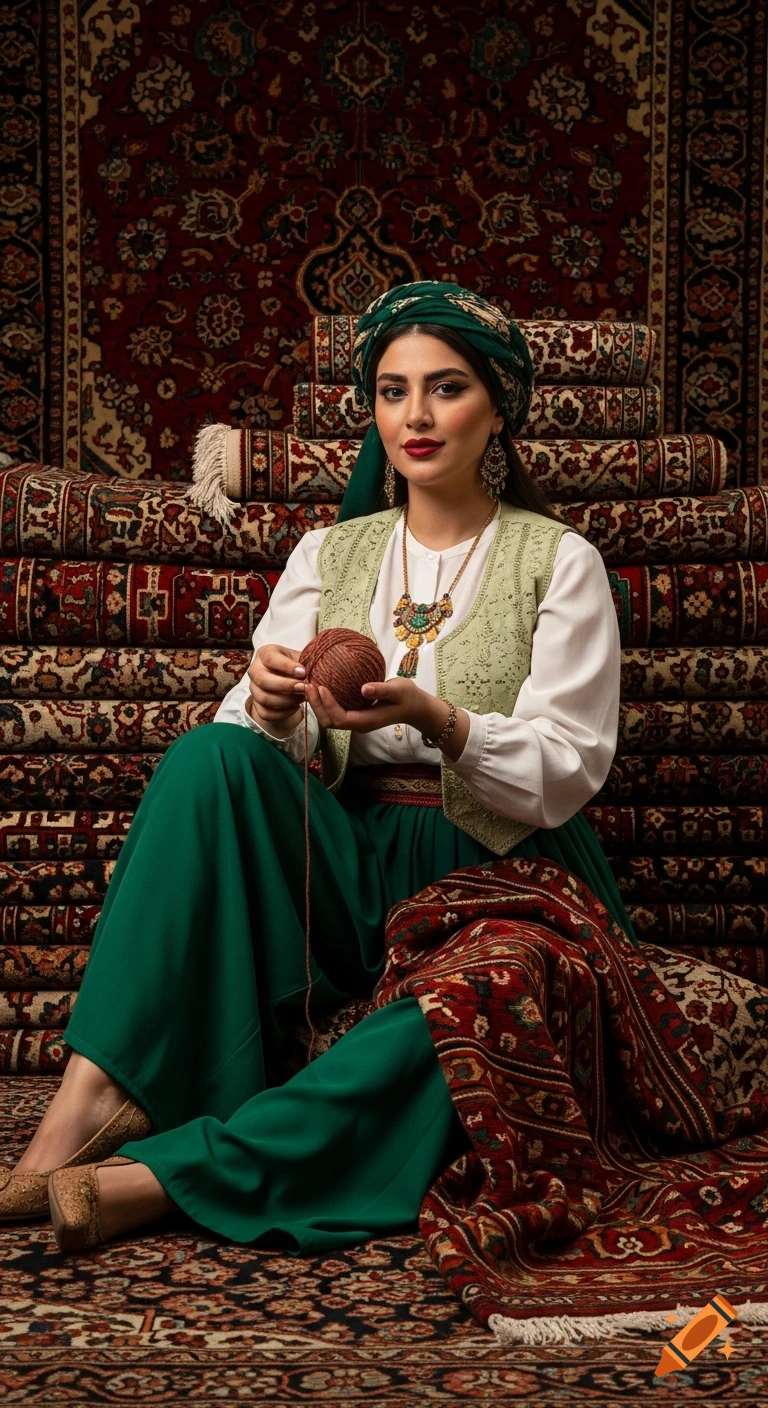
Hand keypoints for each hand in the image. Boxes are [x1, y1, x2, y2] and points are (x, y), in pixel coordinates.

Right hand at [246, 644, 306, 734]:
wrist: (289, 680)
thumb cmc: (296, 665)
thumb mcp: (301, 659)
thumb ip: (305, 664)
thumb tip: (308, 675)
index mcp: (265, 653)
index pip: (270, 658)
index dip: (287, 666)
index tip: (303, 672)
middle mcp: (255, 670)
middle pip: (263, 680)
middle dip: (286, 686)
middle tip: (303, 687)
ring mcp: (254, 688)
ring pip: (264, 698)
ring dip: (286, 700)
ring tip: (302, 697)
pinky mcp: (256, 705)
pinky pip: (266, 713)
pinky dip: (283, 712)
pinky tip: (296, 706)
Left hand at [301, 675, 427, 734]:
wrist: (417, 708)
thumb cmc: (409, 698)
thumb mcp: (399, 690)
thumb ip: (382, 689)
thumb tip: (363, 689)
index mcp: (367, 721)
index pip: (341, 718)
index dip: (328, 705)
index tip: (321, 686)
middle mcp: (358, 724)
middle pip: (329, 721)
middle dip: (316, 705)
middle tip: (308, 684)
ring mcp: (356, 720)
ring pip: (329, 718)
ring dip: (317, 703)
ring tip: (309, 684)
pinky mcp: (355, 714)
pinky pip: (335, 711)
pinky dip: (324, 701)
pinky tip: (321, 684)